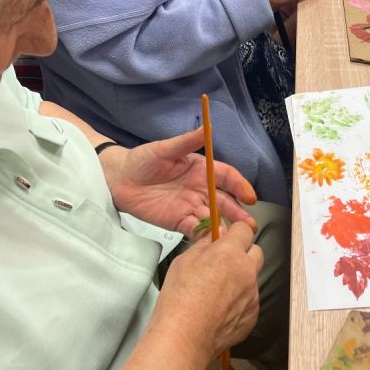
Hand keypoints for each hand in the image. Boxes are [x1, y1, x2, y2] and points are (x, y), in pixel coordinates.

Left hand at [103, 128, 258, 236]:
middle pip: (224, 201)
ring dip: (224, 226)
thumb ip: (187, 141)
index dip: (240, 186)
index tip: (250, 197)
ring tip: (234, 237)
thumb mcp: (164, 148)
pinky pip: (195, 229)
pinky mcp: (177, 221)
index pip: (227, 177)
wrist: (119, 179)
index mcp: (201, 169)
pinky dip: (204, 236)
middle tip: (249, 225)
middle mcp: (200, 189)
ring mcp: (190, 206)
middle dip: (238, 212)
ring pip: (213, 217)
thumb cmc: (143, 159)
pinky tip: (213, 242)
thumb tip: (208, 127)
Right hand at [152, 221, 262, 358]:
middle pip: (256, 252)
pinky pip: (250, 301)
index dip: (234, 233)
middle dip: (243, 253)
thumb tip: (213, 237)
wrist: (184, 338)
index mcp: (230, 253)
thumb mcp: (184, 261)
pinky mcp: (252, 316)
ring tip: (217, 291)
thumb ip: (204, 245)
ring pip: (253, 278)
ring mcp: (252, 295)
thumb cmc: (180, 301)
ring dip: (241, 279)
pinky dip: (240, 301)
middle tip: (224, 262)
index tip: (227, 238)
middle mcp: (246, 272)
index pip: (244, 230)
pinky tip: (220, 308)